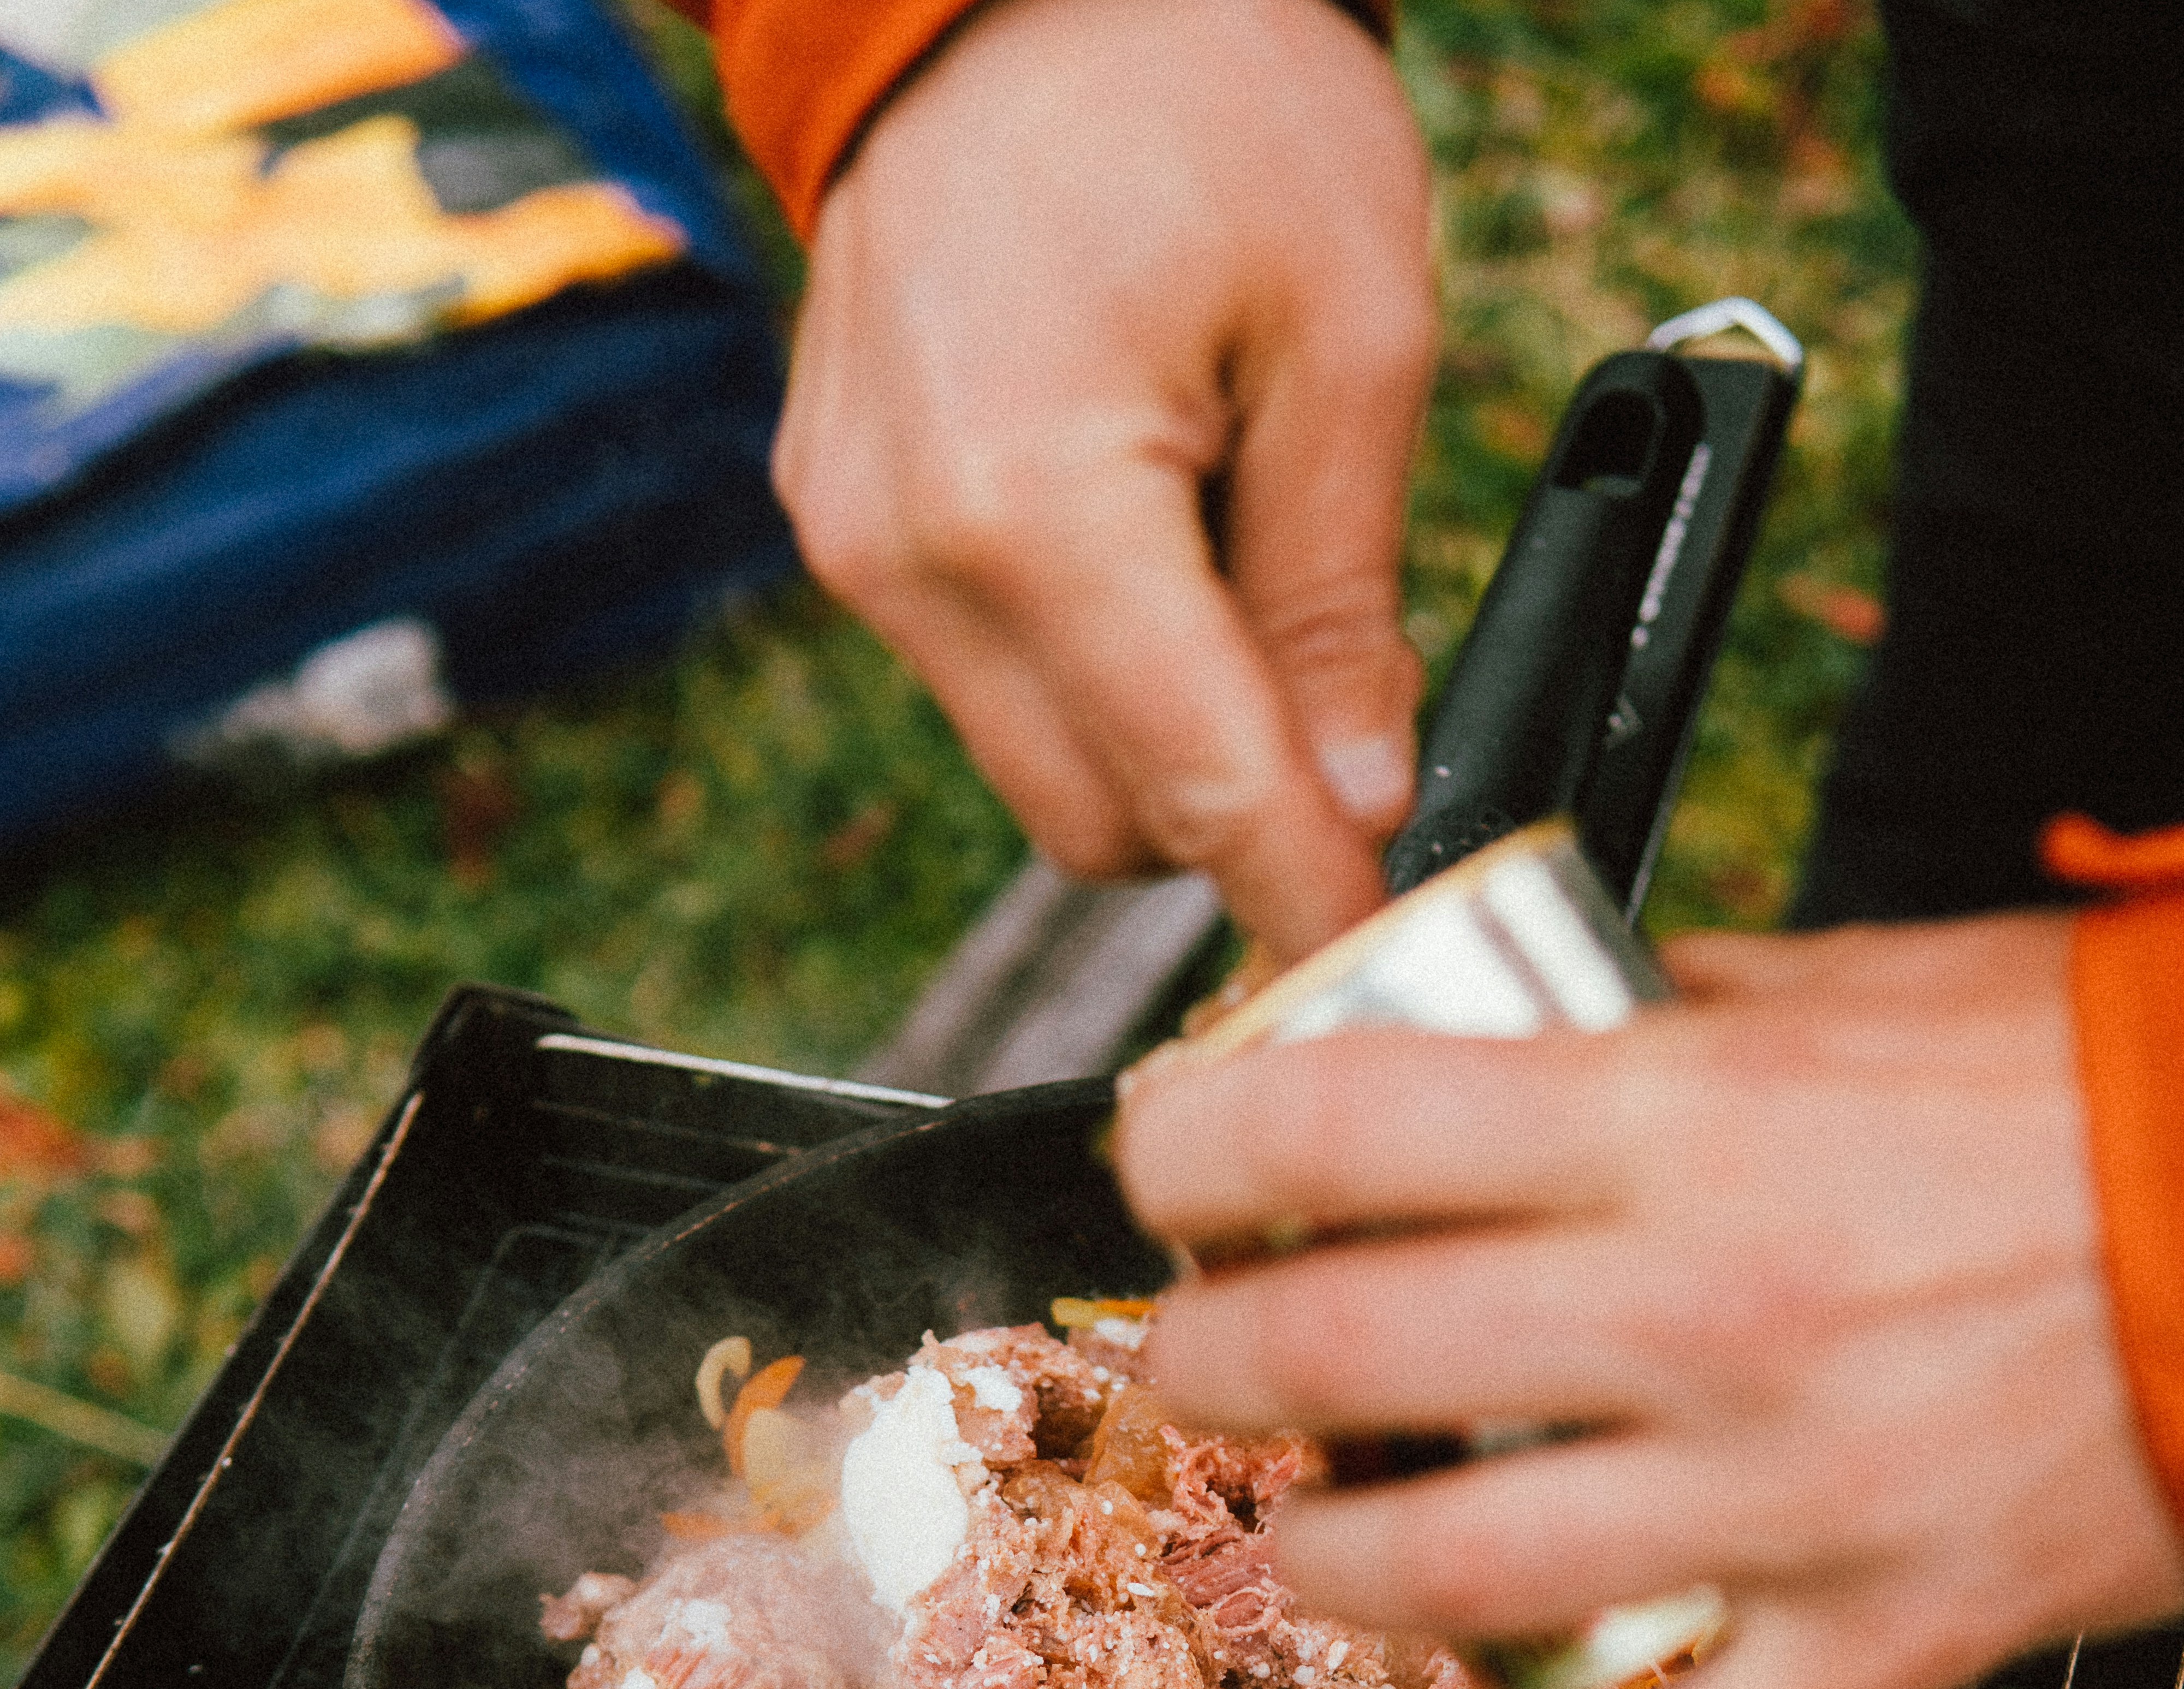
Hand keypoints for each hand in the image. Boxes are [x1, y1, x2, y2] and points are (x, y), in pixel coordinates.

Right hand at [771, 0, 1435, 965]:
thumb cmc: (1199, 91)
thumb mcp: (1350, 332)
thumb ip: (1343, 596)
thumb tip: (1355, 792)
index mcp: (1032, 502)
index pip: (1189, 786)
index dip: (1296, 887)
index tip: (1370, 945)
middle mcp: (908, 552)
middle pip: (1096, 828)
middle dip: (1225, 809)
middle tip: (1339, 706)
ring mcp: (856, 545)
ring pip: (1039, 766)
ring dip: (1153, 728)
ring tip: (1229, 553)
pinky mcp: (841, 528)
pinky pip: (986, 677)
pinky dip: (1087, 659)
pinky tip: (1141, 527)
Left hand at [1116, 915, 2183, 1688]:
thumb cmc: (2117, 1091)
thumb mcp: (1884, 984)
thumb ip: (1695, 1007)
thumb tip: (1559, 1010)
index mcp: (1689, 1119)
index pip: (1336, 1126)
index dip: (1185, 1150)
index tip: (1161, 1167)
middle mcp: (1704, 1309)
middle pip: (1336, 1359)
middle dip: (1206, 1366)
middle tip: (1195, 1360)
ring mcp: (1786, 1494)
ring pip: (1447, 1576)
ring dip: (1318, 1567)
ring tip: (1300, 1539)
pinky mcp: (1879, 1635)